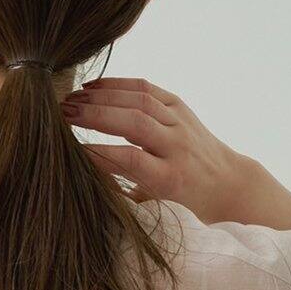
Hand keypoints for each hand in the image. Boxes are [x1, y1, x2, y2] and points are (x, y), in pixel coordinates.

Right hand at [62, 76, 290, 229]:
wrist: (228, 183)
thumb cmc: (187, 203)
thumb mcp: (157, 204)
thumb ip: (126, 189)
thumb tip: (86, 174)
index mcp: (171, 178)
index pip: (130, 159)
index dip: (99, 152)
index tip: (69, 150)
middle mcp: (178, 147)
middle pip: (134, 123)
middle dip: (95, 116)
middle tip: (62, 114)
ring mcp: (181, 123)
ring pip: (139, 101)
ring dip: (102, 97)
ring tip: (71, 99)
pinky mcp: (180, 106)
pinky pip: (147, 89)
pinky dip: (118, 85)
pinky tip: (93, 86)